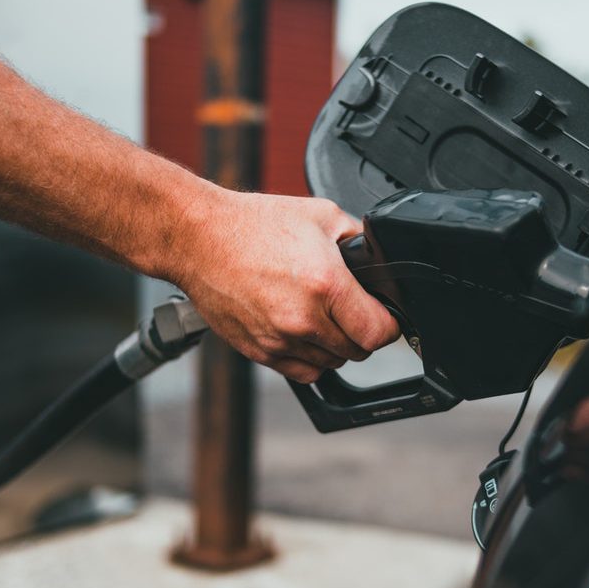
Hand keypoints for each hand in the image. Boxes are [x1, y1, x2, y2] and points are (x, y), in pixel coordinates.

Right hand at [172, 188, 399, 382]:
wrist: (199, 238)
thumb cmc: (254, 224)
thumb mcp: (321, 215)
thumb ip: (358, 240)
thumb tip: (378, 259)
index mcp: (326, 284)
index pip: (379, 332)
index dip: (388, 324)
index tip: (384, 316)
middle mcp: (304, 318)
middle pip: (358, 351)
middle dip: (361, 333)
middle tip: (351, 311)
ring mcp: (279, 339)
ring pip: (331, 364)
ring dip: (334, 347)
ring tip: (322, 317)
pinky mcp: (259, 351)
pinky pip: (302, 371)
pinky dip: (310, 358)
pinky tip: (304, 332)